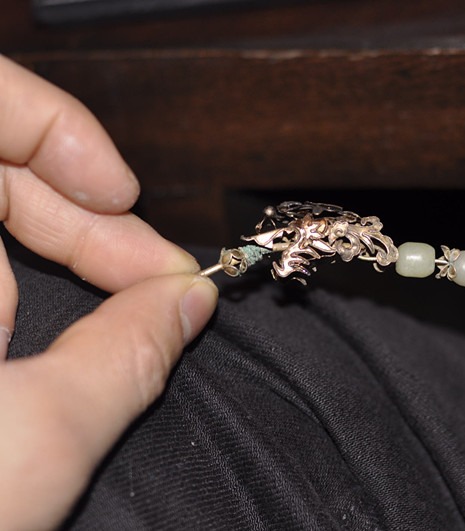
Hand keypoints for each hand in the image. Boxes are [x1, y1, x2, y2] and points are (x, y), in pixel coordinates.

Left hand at [0, 55, 217, 527]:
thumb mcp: (34, 441)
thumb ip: (127, 354)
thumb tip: (185, 302)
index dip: (55, 132)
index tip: (122, 196)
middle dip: (78, 217)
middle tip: (151, 274)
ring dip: (51, 258)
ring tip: (109, 313)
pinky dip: (12, 287)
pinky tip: (41, 335)